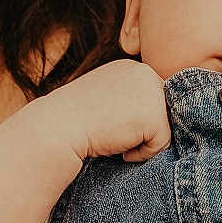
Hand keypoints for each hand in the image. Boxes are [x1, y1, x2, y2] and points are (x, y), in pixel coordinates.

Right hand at [42, 59, 170, 163]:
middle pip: (163, 114)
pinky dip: (140, 154)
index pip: (151, 101)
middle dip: (140, 130)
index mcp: (131, 68)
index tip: (108, 123)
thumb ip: (128, 101)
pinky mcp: (154, 115)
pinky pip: (161, 145)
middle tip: (110, 130)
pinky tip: (118, 147)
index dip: (134, 121)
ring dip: (140, 142)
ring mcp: (152, 92)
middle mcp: (145, 73)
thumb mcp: (104, 100)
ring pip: (164, 129)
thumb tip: (151, 120)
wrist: (57, 128)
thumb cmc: (74, 121)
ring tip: (113, 136)